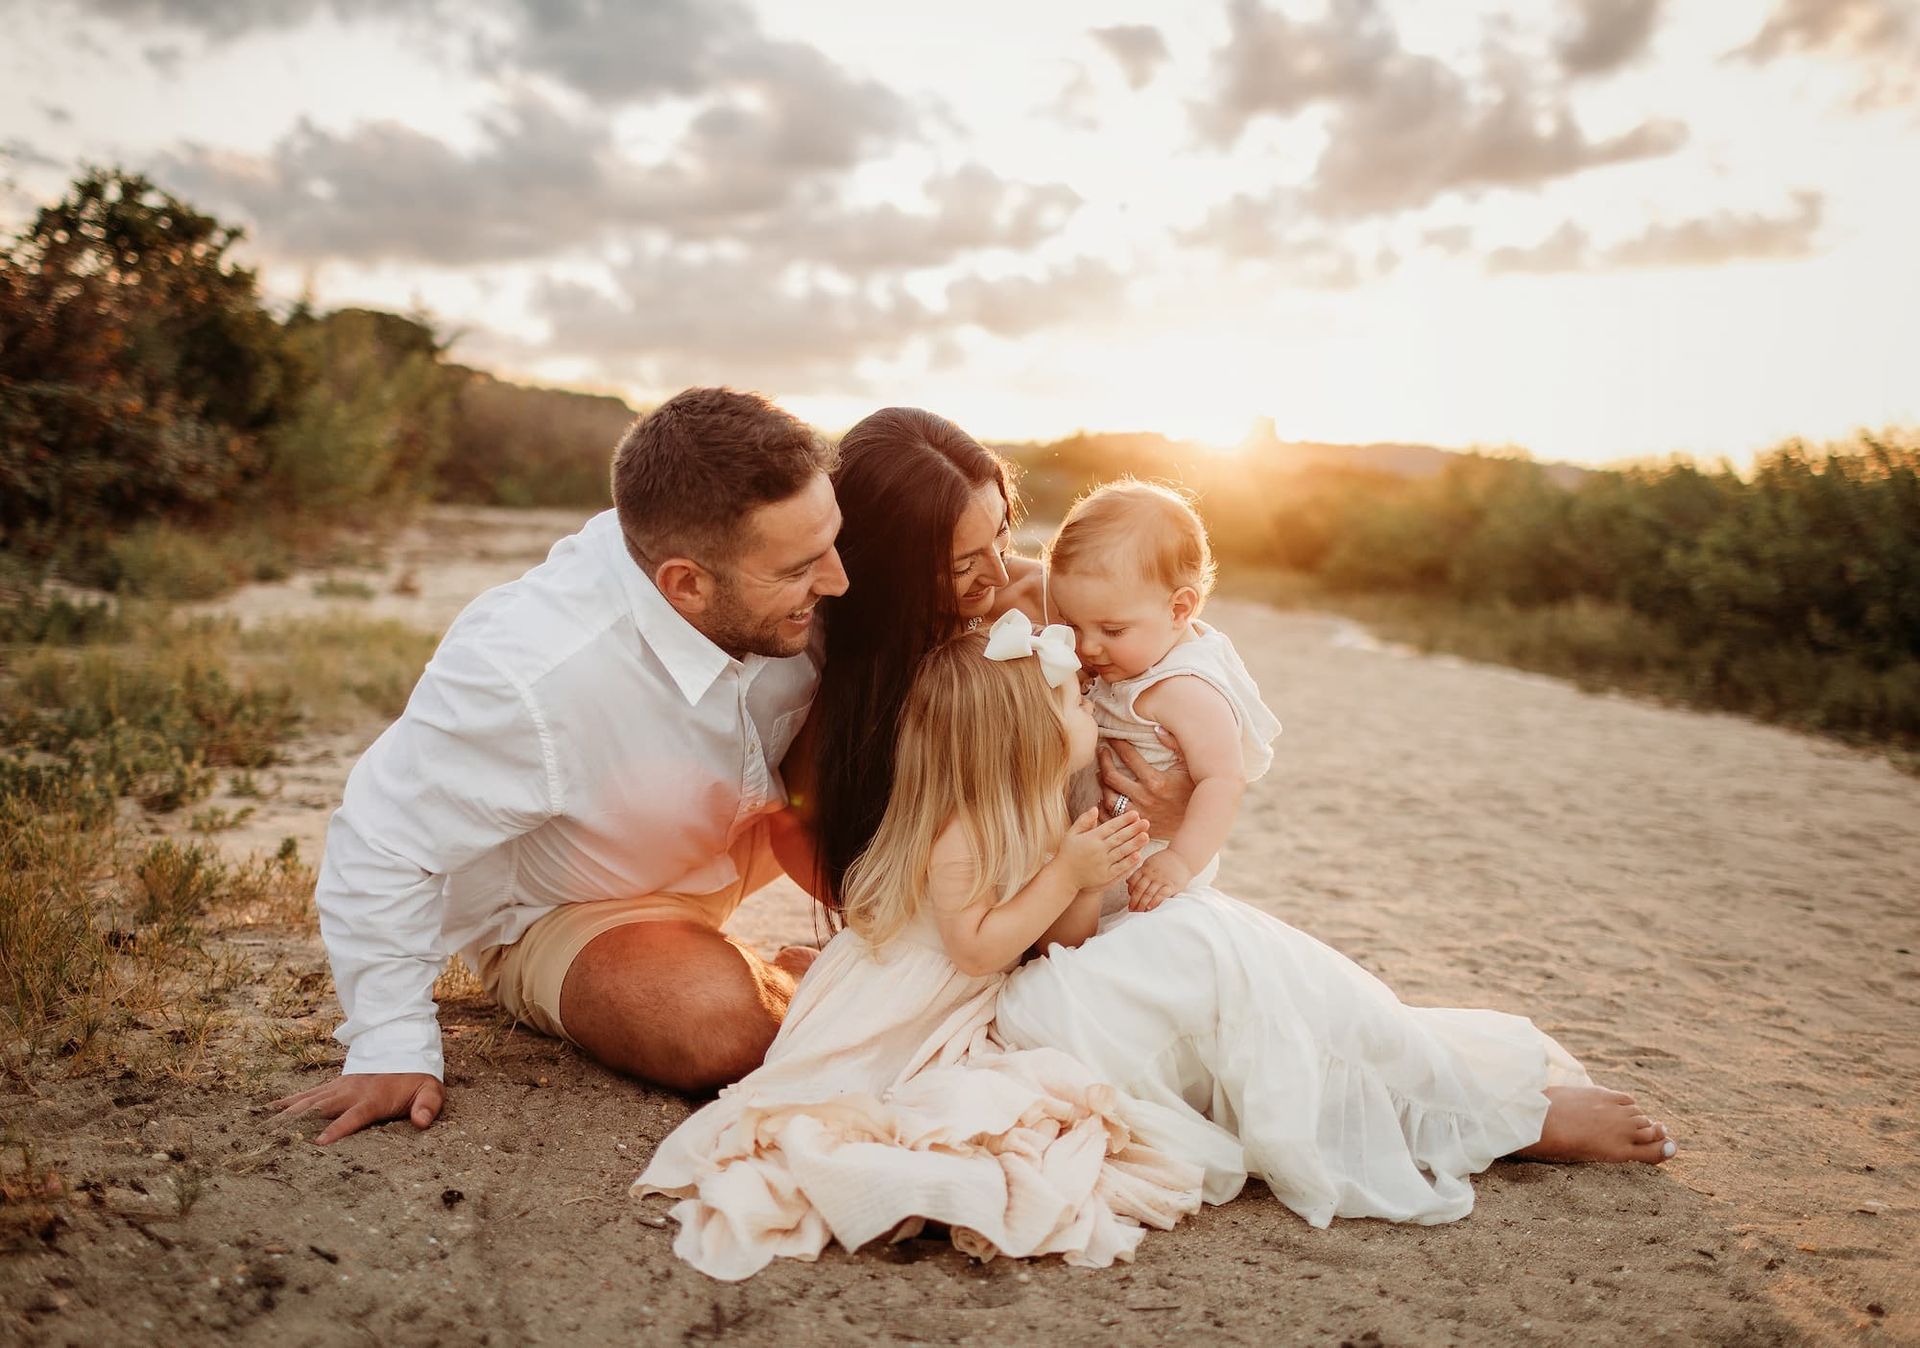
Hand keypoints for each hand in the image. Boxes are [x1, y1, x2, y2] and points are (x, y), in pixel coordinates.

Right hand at [269, 1072, 443, 1145]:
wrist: (405, 1050)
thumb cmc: (417, 1079)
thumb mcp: (431, 1091)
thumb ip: (427, 1106)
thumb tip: (422, 1122)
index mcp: (374, 1098)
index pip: (354, 1115)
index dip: (339, 1128)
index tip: (320, 1143)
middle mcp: (352, 1092)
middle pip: (323, 1108)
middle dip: (300, 1123)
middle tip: (276, 1139)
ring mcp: (339, 1087)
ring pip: (310, 1101)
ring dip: (288, 1114)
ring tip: (265, 1127)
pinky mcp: (333, 1086)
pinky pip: (308, 1094)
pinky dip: (289, 1101)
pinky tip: (270, 1109)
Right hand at [1054, 806, 1147, 889]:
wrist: (1064, 877)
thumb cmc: (1068, 853)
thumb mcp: (1071, 834)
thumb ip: (1083, 821)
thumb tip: (1095, 808)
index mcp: (1091, 838)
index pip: (1110, 826)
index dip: (1124, 820)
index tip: (1135, 814)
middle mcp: (1098, 850)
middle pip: (1119, 837)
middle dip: (1133, 829)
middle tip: (1146, 822)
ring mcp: (1102, 863)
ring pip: (1122, 851)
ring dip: (1135, 844)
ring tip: (1146, 836)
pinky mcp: (1105, 876)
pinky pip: (1120, 867)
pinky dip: (1129, 862)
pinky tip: (1138, 855)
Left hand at [1097, 736, 1194, 837]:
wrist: (1202, 821)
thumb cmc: (1196, 789)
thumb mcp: (1189, 765)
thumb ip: (1174, 745)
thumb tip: (1157, 729)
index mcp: (1156, 781)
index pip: (1129, 758)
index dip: (1117, 745)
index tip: (1111, 738)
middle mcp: (1144, 798)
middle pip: (1111, 777)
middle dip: (1103, 761)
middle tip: (1101, 751)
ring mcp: (1139, 814)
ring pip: (1108, 799)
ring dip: (1102, 784)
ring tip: (1100, 773)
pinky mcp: (1138, 826)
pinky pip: (1113, 818)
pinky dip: (1104, 809)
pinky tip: (1103, 797)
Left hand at [1127, 850, 1191, 911]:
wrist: (1183, 857)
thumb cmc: (1166, 861)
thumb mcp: (1150, 862)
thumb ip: (1140, 872)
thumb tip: (1128, 882)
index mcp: (1145, 868)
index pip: (1133, 881)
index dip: (1129, 892)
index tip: (1129, 900)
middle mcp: (1151, 874)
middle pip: (1139, 890)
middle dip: (1134, 902)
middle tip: (1131, 910)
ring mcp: (1161, 879)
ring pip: (1148, 894)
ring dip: (1141, 905)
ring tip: (1138, 912)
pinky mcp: (1171, 885)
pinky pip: (1160, 895)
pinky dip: (1153, 902)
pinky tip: (1149, 908)